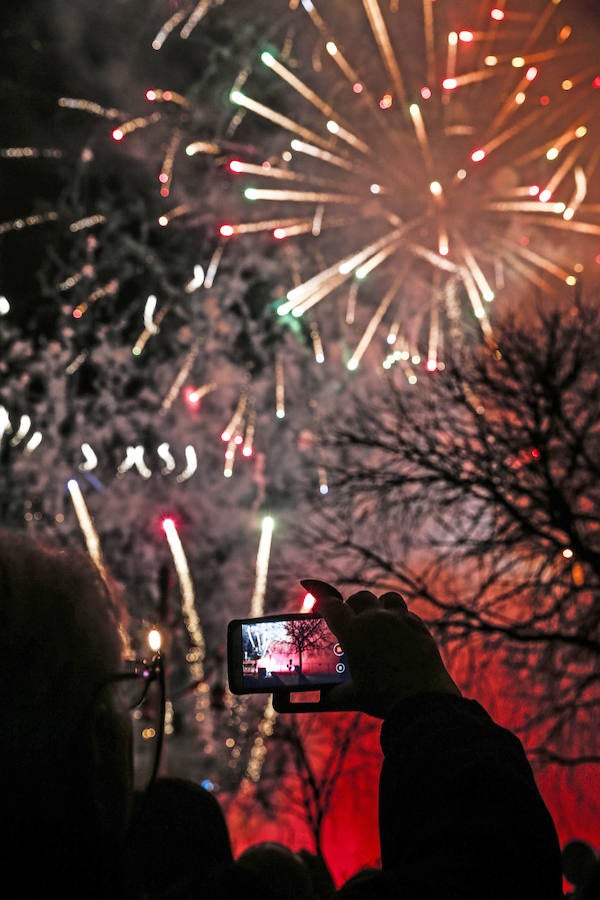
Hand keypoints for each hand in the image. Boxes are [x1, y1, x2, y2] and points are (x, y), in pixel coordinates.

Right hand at [300, 580, 460, 718]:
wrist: (422, 702)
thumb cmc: (384, 698)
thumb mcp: (352, 696)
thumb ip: (336, 691)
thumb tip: (327, 695)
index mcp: (353, 632)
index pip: (332, 606)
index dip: (323, 605)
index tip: (321, 607)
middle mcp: (375, 619)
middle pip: (360, 598)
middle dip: (352, 605)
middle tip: (351, 619)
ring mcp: (399, 620)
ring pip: (386, 598)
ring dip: (379, 606)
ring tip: (378, 620)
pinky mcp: (419, 627)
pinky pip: (406, 613)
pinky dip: (399, 619)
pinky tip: (399, 634)